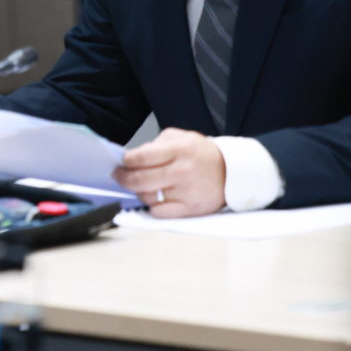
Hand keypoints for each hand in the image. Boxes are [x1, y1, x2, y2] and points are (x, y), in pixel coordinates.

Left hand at [112, 128, 226, 217]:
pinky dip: (152, 206)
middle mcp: (182, 171)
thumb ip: (156, 144)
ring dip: (139, 191)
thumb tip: (133, 157)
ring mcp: (186, 192)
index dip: (126, 161)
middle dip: (122, 178)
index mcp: (179, 150)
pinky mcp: (190, 209)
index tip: (122, 162)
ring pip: (147, 197)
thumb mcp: (181, 137)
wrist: (232, 172)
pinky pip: (159, 212)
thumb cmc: (202, 154)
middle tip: (119, 175)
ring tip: (142, 185)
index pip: (141, 157)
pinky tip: (155, 198)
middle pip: (139, 180)